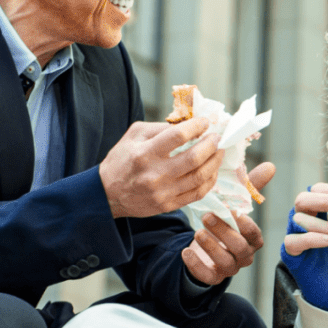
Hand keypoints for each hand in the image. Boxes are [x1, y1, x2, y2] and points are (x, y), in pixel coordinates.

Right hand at [100, 118, 224, 217]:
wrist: (107, 194)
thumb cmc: (121, 160)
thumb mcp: (133, 135)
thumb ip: (159, 127)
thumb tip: (187, 124)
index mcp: (145, 153)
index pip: (178, 136)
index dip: (197, 126)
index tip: (205, 122)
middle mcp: (155, 174)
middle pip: (194, 158)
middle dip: (211, 145)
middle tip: (217, 137)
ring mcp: (163, 192)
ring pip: (200, 177)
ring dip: (215, 162)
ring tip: (219, 152)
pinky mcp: (168, 205)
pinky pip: (197, 194)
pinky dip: (210, 181)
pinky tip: (212, 171)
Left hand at [182, 162, 274, 284]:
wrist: (204, 247)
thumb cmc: (224, 221)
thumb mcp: (235, 203)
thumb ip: (250, 186)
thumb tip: (270, 165)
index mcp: (252, 238)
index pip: (254, 234)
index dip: (244, 224)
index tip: (232, 211)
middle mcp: (244, 255)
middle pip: (239, 248)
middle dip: (224, 232)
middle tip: (207, 217)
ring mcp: (229, 267)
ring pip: (225, 262)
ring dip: (211, 247)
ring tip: (197, 232)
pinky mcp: (212, 277)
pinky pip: (207, 277)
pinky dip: (196, 265)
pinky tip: (186, 252)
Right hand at [280, 184, 327, 311]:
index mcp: (319, 211)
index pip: (319, 190)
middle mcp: (304, 220)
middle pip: (304, 199)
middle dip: (327, 200)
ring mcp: (296, 236)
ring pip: (298, 218)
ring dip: (326, 225)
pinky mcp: (292, 254)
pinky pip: (293, 241)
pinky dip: (312, 238)